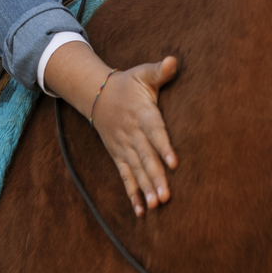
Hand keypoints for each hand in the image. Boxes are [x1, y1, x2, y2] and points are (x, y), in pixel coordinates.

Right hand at [43, 41, 179, 216]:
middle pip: (145, 158)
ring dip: (146, 189)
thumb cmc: (128, 84)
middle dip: (156, 178)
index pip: (155, 132)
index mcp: (142, 115)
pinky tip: (141, 211)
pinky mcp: (118, 156)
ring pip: (136, 171)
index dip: (164, 147)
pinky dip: (132, 194)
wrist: (96, 94)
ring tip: (156, 206)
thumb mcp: (142, 74)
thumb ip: (160, 70)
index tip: (174, 163)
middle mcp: (132, 134)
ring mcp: (123, 148)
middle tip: (166, 197)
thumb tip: (175, 61)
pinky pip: (125, 177)